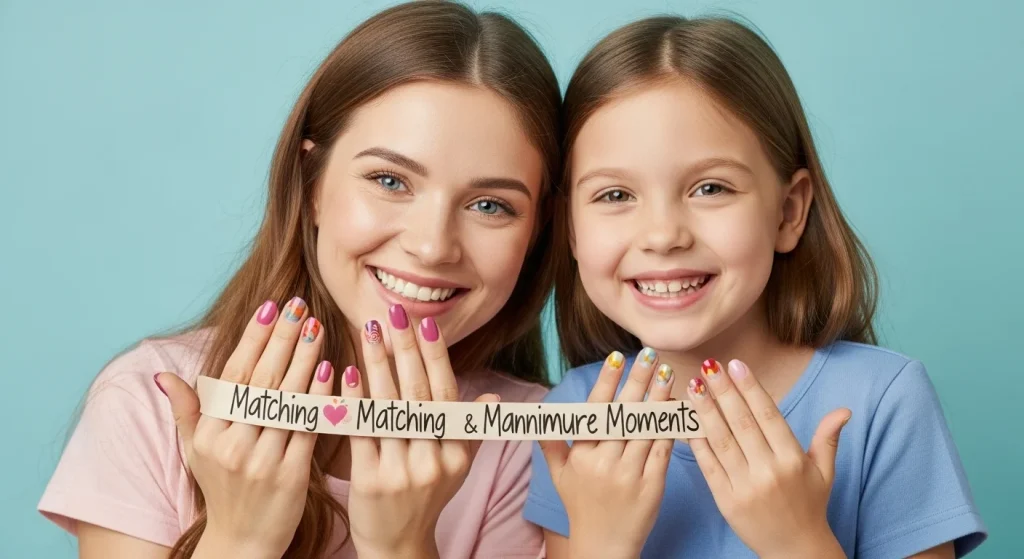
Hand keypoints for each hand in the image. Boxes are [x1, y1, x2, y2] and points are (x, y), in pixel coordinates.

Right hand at [156, 297, 332, 558]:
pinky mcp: (291, 475)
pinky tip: (332, 371)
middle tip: (299, 307)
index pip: (235, 375)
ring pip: (287, 401)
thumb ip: (186, 411)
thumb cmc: (222, 489)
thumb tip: (164, 376)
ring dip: (304, 361)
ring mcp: (261, 460)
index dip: (253, 339)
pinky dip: (319, 399)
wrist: (242, 542)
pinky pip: (308, 429)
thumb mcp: (195, 451)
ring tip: (317, 328)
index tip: (270, 307)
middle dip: (282, 340)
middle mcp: (233, 444)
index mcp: (211, 432)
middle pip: (262, 381)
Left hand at [343, 304, 494, 558]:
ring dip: (378, 364)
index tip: (424, 323)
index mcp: (456, 451)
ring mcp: (403, 471)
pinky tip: (345, 372)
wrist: (398, 548)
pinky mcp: (370, 480)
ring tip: (368, 330)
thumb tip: (494, 397)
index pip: (445, 393)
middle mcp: (434, 459)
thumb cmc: (425, 499)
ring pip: (389, 407)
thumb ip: (469, 430)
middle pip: (418, 393)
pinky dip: (354, 400)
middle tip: (393, 314)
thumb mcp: (455, 467)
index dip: (435, 356)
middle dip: (405, 349)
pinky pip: (362, 432)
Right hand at [539, 348, 675, 558]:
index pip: (595, 411)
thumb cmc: (581, 506)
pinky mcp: (653, 487)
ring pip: (646, 428)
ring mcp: (629, 475)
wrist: (603, 546)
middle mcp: (604, 463)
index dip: (607, 382)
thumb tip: (541, 411)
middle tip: (651, 355)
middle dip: (638, 381)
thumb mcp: (559, 475)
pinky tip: (677, 407)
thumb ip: (552, 441)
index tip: (617, 357)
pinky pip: (663, 450)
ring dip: (658, 398)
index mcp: (581, 456)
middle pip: (623, 414)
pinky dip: (670, 427)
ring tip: (668, 373)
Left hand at [686, 358, 848, 558]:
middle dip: (724, 392)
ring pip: (721, 441)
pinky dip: (697, 442)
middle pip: (742, 423)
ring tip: (693, 385)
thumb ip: (827, 438)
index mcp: (792, 459)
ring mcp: (745, 486)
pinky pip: (708, 464)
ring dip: (705, 411)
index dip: (751, 389)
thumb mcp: (824, 472)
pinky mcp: (725, 500)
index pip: (769, 416)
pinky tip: (687, 421)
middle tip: (709, 366)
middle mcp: (769, 471)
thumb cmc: (809, 506)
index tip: (736, 365)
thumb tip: (844, 411)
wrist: (794, 550)